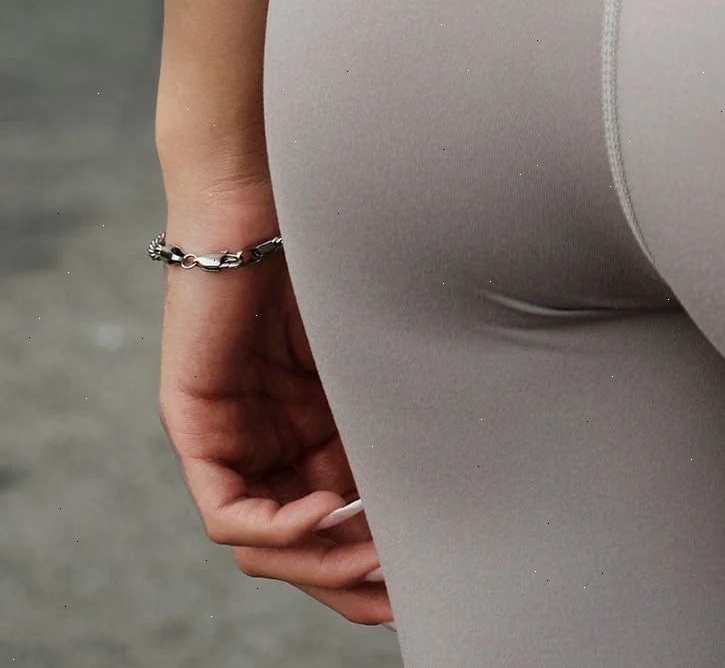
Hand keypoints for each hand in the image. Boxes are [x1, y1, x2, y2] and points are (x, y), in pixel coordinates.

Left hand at [158, 217, 389, 626]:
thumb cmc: (336, 241)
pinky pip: (226, 509)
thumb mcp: (377, 344)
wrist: (274, 180)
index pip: (336, 517)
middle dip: (346, 581)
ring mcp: (227, 432)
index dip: (371, 556)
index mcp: (313, 420)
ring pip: (263, 541)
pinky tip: (324, 512)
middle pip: (298, 546)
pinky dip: (275, 527)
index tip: (419, 578)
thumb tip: (475, 459)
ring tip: (368, 556)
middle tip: (394, 601)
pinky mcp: (193, 419)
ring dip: (316, 561)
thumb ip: (395, 402)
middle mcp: (267, 437)